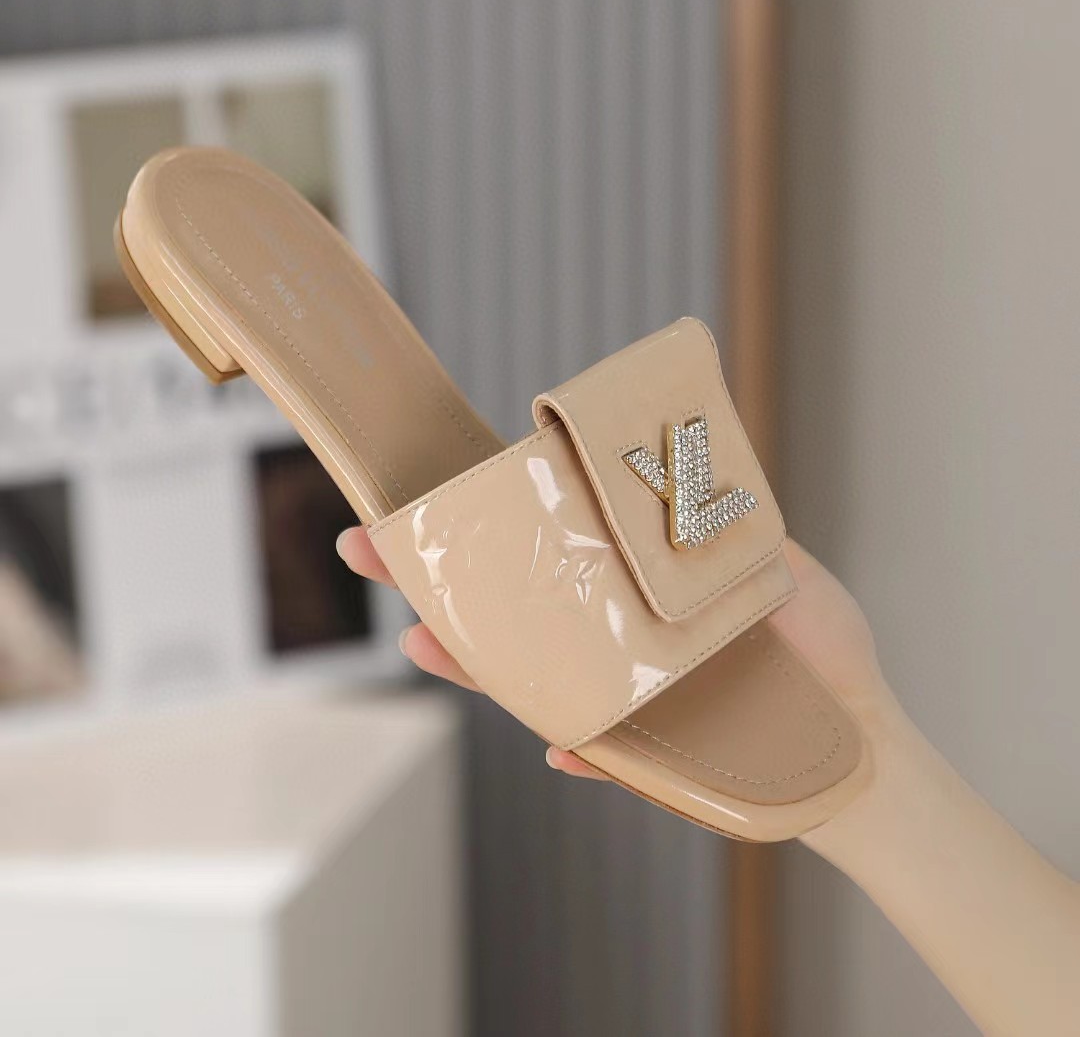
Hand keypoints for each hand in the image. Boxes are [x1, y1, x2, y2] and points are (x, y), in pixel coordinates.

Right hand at [336, 528, 886, 780]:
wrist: (865, 737)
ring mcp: (625, 701)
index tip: (423, 494)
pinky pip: (608, 759)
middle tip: (365, 546)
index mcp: (629, 594)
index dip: (482, 524)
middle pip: (510, 612)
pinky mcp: (657, 758)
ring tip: (423, 639)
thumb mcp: (777, 565)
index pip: (547, 552)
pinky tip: (557, 748)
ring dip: (477, 665)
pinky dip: (587, 756)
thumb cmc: (822, 650)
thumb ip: (722, 524)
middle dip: (433, 580)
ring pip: (532, 681)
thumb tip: (675, 474)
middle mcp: (612, 645)